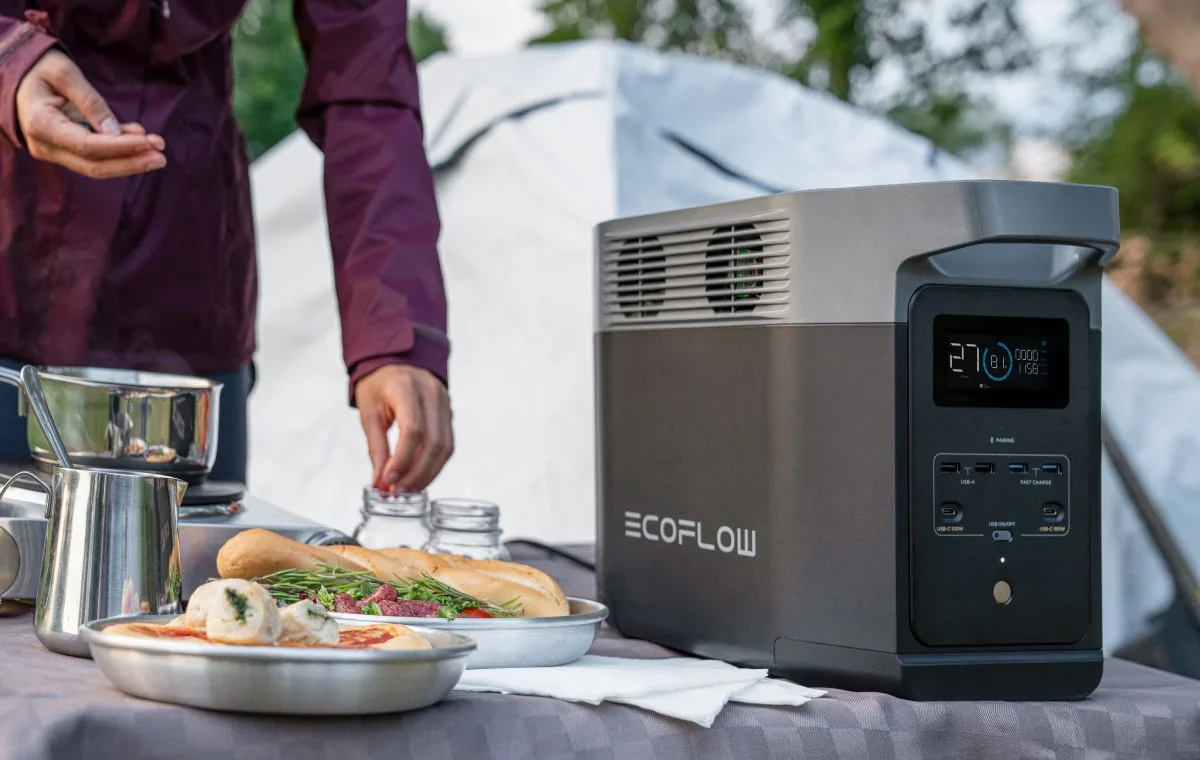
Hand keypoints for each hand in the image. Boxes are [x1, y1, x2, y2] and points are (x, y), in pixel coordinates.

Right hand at [15, 50, 165, 178]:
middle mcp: (45, 145)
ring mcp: (53, 151)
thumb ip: (89, 101)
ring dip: (128, 160)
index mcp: (41, 124)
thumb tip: (115, 132)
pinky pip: (93, 156)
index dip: (121, 147)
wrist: (15, 76)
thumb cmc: (38, 68)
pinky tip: (140, 140)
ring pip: (95, 166)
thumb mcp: (63, 73)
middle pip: (94, 165)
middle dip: (130, 162)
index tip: (148, 142)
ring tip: (157, 150)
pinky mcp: (64, 151)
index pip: (88, 146)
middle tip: (161, 156)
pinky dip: (118, 150)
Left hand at [355, 364, 453, 493]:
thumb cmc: (379, 385)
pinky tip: (420, 476)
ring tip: (408, 488)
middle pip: (434, 442)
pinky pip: (448, 444)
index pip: (413, 430)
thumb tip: (379, 481)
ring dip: (428, 473)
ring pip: (445, 446)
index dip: (402, 460)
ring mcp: (444, 402)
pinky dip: (434, 464)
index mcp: (406, 388)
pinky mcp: (449, 413)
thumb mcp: (369, 412)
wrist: (396, 363)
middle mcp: (431, 393)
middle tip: (398, 491)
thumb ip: (376, 447)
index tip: (388, 480)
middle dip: (416, 473)